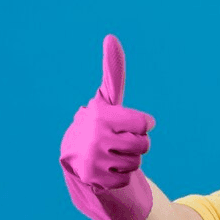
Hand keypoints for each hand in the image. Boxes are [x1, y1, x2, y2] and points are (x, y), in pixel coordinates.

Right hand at [59, 34, 156, 219]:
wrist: (75, 156)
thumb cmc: (99, 124)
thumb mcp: (107, 100)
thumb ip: (113, 72)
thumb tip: (111, 38)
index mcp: (101, 115)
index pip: (144, 124)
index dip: (142, 124)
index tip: (131, 123)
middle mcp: (95, 137)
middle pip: (144, 145)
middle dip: (137, 144)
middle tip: (120, 141)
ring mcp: (94, 160)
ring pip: (136, 163)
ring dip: (129, 160)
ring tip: (112, 154)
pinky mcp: (95, 181)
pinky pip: (126, 179)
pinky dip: (120, 176)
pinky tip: (107, 169)